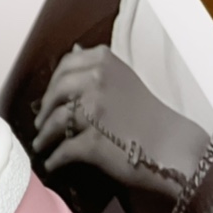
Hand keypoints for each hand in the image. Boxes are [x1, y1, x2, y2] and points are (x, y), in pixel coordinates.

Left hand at [32, 44, 208, 197]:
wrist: (173, 147)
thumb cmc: (148, 115)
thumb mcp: (123, 78)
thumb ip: (97, 67)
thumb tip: (73, 49)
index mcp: (103, 62)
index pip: (64, 68)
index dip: (52, 86)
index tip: (50, 99)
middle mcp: (96, 80)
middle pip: (55, 94)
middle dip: (44, 112)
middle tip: (40, 125)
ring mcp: (93, 110)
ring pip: (54, 123)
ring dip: (43, 137)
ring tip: (41, 146)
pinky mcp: (92, 141)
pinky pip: (62, 151)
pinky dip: (54, 159)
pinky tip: (52, 164)